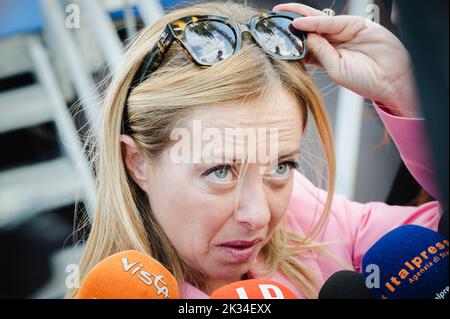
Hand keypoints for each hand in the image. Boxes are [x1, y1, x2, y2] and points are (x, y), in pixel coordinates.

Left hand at [273, 3, 419, 116]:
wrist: (390, 79)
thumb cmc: (364, 80)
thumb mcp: (335, 69)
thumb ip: (320, 53)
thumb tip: (305, 35)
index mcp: (325, 56)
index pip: (304, 44)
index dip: (290, 39)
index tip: (273, 37)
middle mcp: (332, 43)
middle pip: (308, 29)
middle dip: (291, 23)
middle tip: (274, 18)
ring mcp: (343, 32)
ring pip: (318, 21)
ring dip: (300, 17)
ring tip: (282, 16)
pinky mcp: (355, 24)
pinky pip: (332, 21)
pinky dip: (316, 20)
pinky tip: (301, 22)